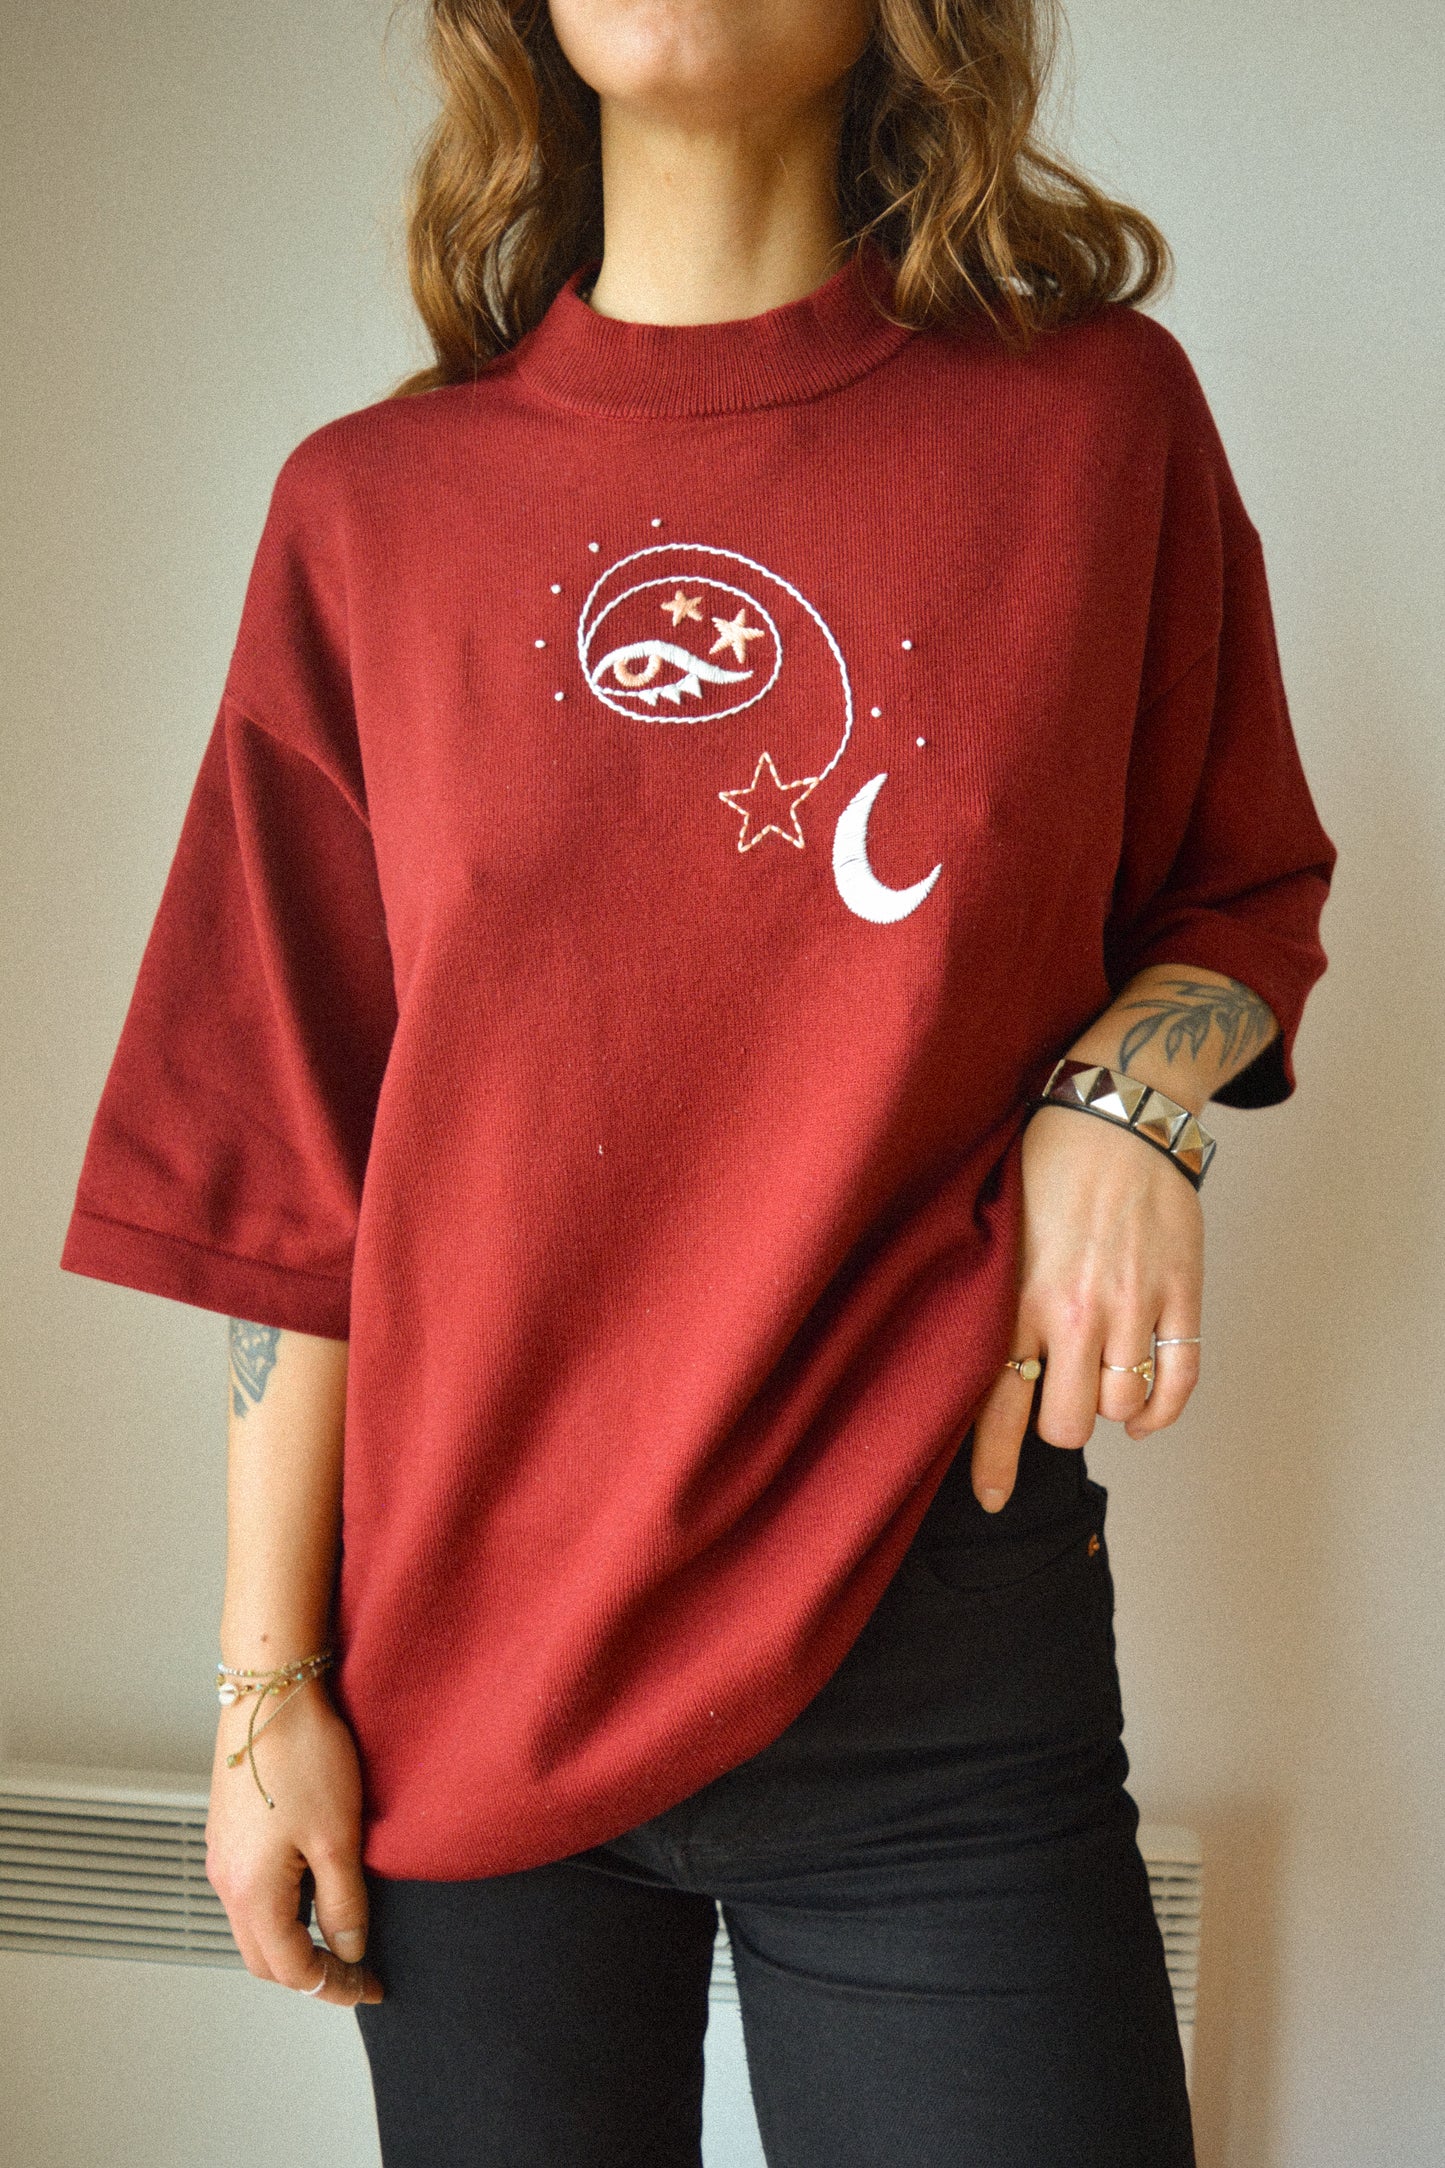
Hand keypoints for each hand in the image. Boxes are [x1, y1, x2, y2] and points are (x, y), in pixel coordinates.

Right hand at [205, 1678, 382, 2005]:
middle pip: (264, 1957)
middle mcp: (226, 1880)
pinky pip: (251, 1891)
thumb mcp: (338, 1840)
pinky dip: (281, 1909)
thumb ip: (344, 1904)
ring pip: (254, 1925)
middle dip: (309, 1973)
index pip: (291, 1968)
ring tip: (340, 1933)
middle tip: (356, 1971)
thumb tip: (347, 1950)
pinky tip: (315, 1889)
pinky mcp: (229, 1830)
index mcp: (251, 1892)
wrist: (271, 1693)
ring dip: (294, 1941)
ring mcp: (222, 1854)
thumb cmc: (304, 1757)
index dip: (332, 1987)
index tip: (369, 1987)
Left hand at [970, 1104, 1203, 1509]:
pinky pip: (1178, 1380)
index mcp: (1018, 1298)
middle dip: (1059, 1424)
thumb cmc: (1047, 1163)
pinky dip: (1161, 1410)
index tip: (990, 1498)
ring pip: (1121, 1407)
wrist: (1120, 1110)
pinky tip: (1143, 1410)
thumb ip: (992, 1300)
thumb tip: (975, 1366)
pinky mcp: (1181, 1293)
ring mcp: (1134, 1305)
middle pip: (1067, 1423)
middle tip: (1055, 1401)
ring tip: (1097, 1383)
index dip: (996, 1464)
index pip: (1000, 1406)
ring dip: (1108, 1409)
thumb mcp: (998, 1232)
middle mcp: (1076, 1312)